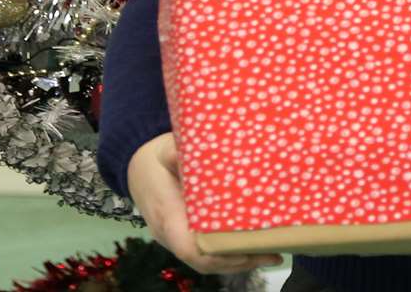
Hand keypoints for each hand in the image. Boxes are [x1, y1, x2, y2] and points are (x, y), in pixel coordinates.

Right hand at [128, 133, 281, 273]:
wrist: (138, 172)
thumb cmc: (155, 161)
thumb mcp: (164, 150)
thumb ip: (176, 150)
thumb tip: (192, 147)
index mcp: (167, 213)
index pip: (186, 247)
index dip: (213, 254)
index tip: (242, 250)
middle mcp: (171, 234)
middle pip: (204, 261)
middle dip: (237, 261)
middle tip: (271, 253)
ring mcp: (178, 239)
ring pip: (208, 262)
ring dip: (239, 262)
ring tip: (271, 256)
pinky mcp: (187, 238)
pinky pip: (208, 256)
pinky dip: (232, 257)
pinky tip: (256, 252)